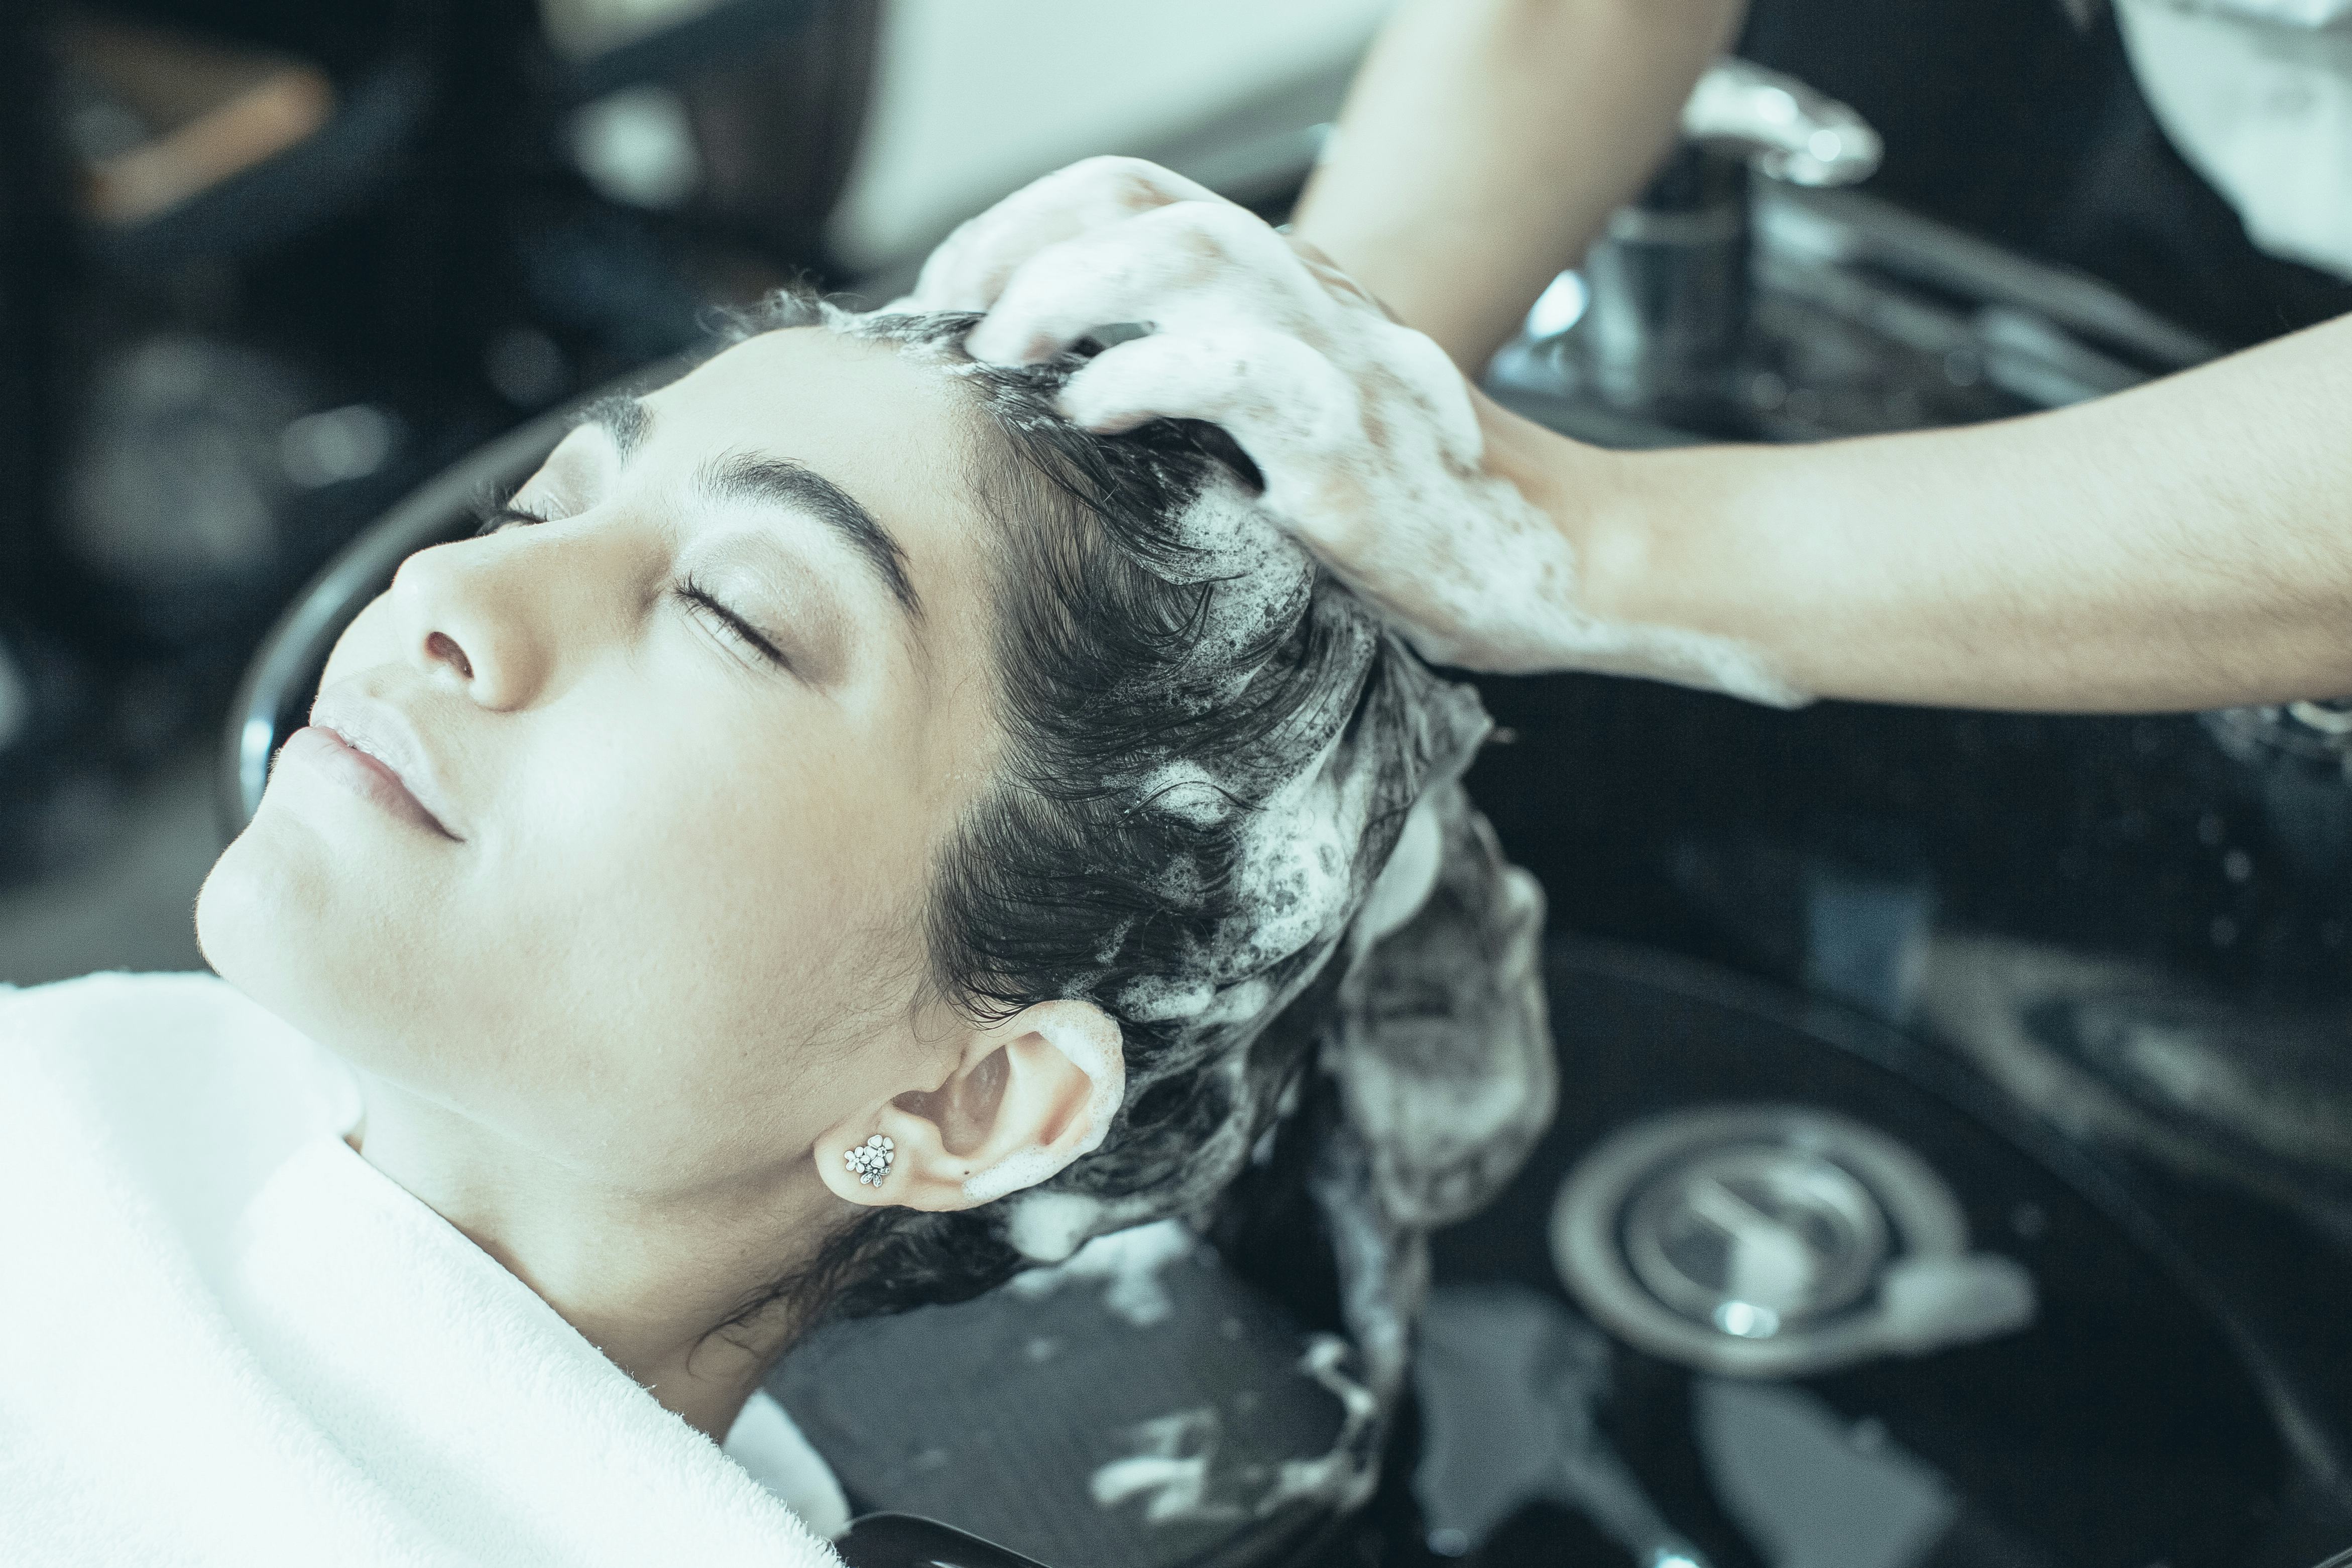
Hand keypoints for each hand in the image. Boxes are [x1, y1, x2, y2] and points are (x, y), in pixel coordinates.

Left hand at [900, 156, 1800, 701]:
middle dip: (1023, 240)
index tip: (954, 293)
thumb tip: (1061, 411)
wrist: (1562, 562)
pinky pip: (1239, 372)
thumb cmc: (1414, 519)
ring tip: (1000, 349)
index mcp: (1285, 292)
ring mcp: (1337, 364)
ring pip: (1189, 253)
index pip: (1135, 196)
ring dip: (1068, 288)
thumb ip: (1204, 403)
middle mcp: (1309, 301)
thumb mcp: (1291, 438)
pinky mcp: (1353, 447)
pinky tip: (1088, 413)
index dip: (1025, 223)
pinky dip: (1146, 374)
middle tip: (956, 316)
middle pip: (1142, 201)